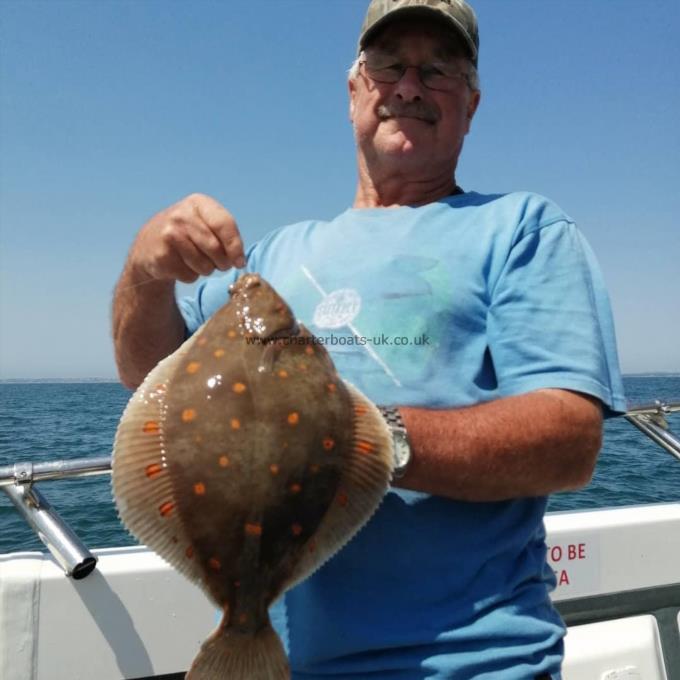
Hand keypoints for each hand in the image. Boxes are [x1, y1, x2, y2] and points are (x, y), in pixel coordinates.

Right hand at [128, 193, 245, 283]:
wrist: (149, 244)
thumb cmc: (188, 233)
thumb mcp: (205, 222)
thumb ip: (225, 235)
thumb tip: (239, 261)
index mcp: (198, 203)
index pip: (224, 224)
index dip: (235, 246)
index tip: (240, 262)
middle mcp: (181, 216)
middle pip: (215, 248)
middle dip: (223, 262)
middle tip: (220, 264)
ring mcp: (169, 235)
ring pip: (204, 266)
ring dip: (206, 270)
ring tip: (196, 261)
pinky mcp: (161, 256)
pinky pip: (190, 276)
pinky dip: (191, 276)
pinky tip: (180, 264)